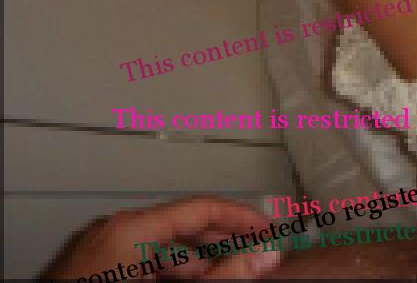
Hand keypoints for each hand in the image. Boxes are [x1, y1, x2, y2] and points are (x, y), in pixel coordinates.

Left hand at [42, 196, 282, 279]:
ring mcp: (95, 251)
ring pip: (158, 246)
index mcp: (131, 229)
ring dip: (194, 260)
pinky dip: (165, 271)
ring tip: (221, 274)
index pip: (201, 207)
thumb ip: (225, 274)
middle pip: (181, 224)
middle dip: (220, 240)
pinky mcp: (87, 270)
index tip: (265, 229)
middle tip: (251, 251)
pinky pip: (136, 260)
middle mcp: (111, 232)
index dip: (240, 218)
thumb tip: (262, 256)